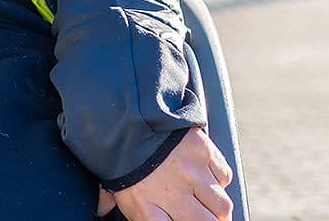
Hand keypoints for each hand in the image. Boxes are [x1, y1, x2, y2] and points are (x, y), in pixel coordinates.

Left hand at [109, 127, 232, 219]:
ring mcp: (191, 173)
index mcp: (148, 210)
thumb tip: (104, 212)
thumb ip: (123, 207)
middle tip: (206, 218)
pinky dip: (218, 179)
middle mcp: (173, 195)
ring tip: (210, 204)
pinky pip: (223, 176)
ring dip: (218, 208)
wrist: (122, 117)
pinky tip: (206, 176)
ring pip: (222, 205)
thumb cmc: (117, 156)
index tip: (184, 219)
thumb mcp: (114, 188)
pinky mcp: (203, 152)